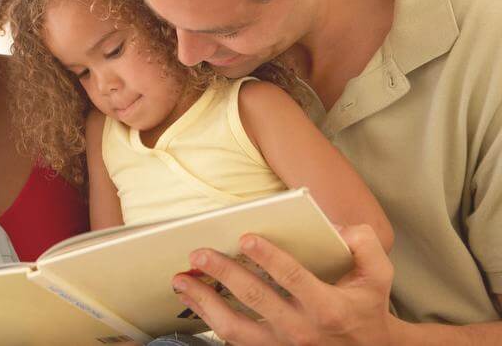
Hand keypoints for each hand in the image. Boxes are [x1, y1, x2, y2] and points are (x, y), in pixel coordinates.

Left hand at [171, 225, 393, 344]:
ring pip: (234, 327)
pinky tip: (191, 298)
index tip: (245, 238)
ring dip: (204, 301)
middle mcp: (302, 330)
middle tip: (199, 253)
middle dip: (223, 273)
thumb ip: (364, 243)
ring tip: (181, 279)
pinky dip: (207, 317)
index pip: (293, 278)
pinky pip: (232, 339)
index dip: (269, 258)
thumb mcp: (378, 273)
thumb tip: (335, 226)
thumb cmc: (367, 305)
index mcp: (328, 307)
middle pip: (255, 299)